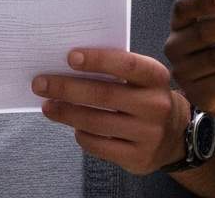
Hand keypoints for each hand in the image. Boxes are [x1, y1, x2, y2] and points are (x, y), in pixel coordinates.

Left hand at [32, 47, 187, 175]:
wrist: (173, 135)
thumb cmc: (144, 98)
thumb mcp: (140, 79)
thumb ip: (114, 70)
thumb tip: (67, 66)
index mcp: (156, 77)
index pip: (126, 65)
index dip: (98, 60)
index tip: (69, 57)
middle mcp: (156, 105)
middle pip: (104, 95)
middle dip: (67, 88)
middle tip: (41, 83)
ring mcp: (148, 134)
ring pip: (97, 122)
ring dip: (67, 113)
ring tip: (48, 106)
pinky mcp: (138, 157)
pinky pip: (100, 145)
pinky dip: (81, 135)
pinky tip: (73, 127)